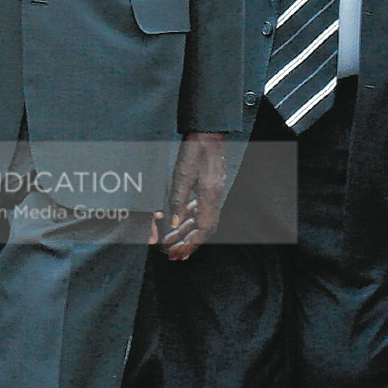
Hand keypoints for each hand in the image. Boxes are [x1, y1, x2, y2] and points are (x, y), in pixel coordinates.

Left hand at [159, 132, 225, 260]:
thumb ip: (178, 201)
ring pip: (202, 219)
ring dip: (188, 232)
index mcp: (209, 196)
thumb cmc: (194, 151)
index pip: (204, 228)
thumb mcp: (181, 176)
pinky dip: (191, 218)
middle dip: (189, 243)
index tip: (180, 251)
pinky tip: (181, 221)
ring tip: (172, 242)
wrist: (206, 133)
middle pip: (205, 228)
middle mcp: (214, 197)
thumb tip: (175, 223)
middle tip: (175, 254)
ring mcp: (213, 193)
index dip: (192, 242)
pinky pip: (202, 209)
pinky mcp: (210, 188)